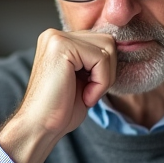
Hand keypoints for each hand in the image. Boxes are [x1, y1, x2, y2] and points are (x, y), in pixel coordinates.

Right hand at [0, 29, 116, 162]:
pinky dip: (100, 83)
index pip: (102, 42)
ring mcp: (57, 38)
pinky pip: (101, 58)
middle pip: (108, 41)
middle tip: (89, 93)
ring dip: (104, 78)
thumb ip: (95, 59)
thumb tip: (123, 46)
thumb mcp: (84, 78)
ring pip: (108, 48)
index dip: (105, 70)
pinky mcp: (61, 46)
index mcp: (60, 41)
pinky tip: (84, 96)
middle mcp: (55, 34)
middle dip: (107, 72)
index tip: (89, 91)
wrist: (40, 127)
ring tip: (86, 94)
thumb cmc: (61, 110)